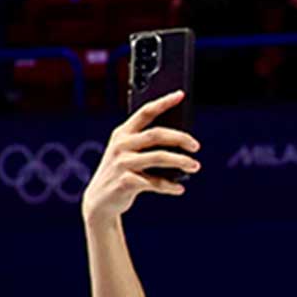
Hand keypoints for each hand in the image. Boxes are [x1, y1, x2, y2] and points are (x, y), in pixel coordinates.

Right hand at [81, 90, 200, 225]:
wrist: (100, 201)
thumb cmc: (123, 173)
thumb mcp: (129, 154)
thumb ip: (148, 145)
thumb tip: (182, 141)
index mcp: (122, 133)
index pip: (145, 112)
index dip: (164, 102)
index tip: (181, 94)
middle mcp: (121, 145)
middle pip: (157, 134)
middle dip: (180, 138)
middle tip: (196, 146)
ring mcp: (122, 164)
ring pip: (159, 157)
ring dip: (181, 161)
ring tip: (195, 166)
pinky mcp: (126, 182)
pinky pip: (155, 183)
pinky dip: (170, 186)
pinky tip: (180, 189)